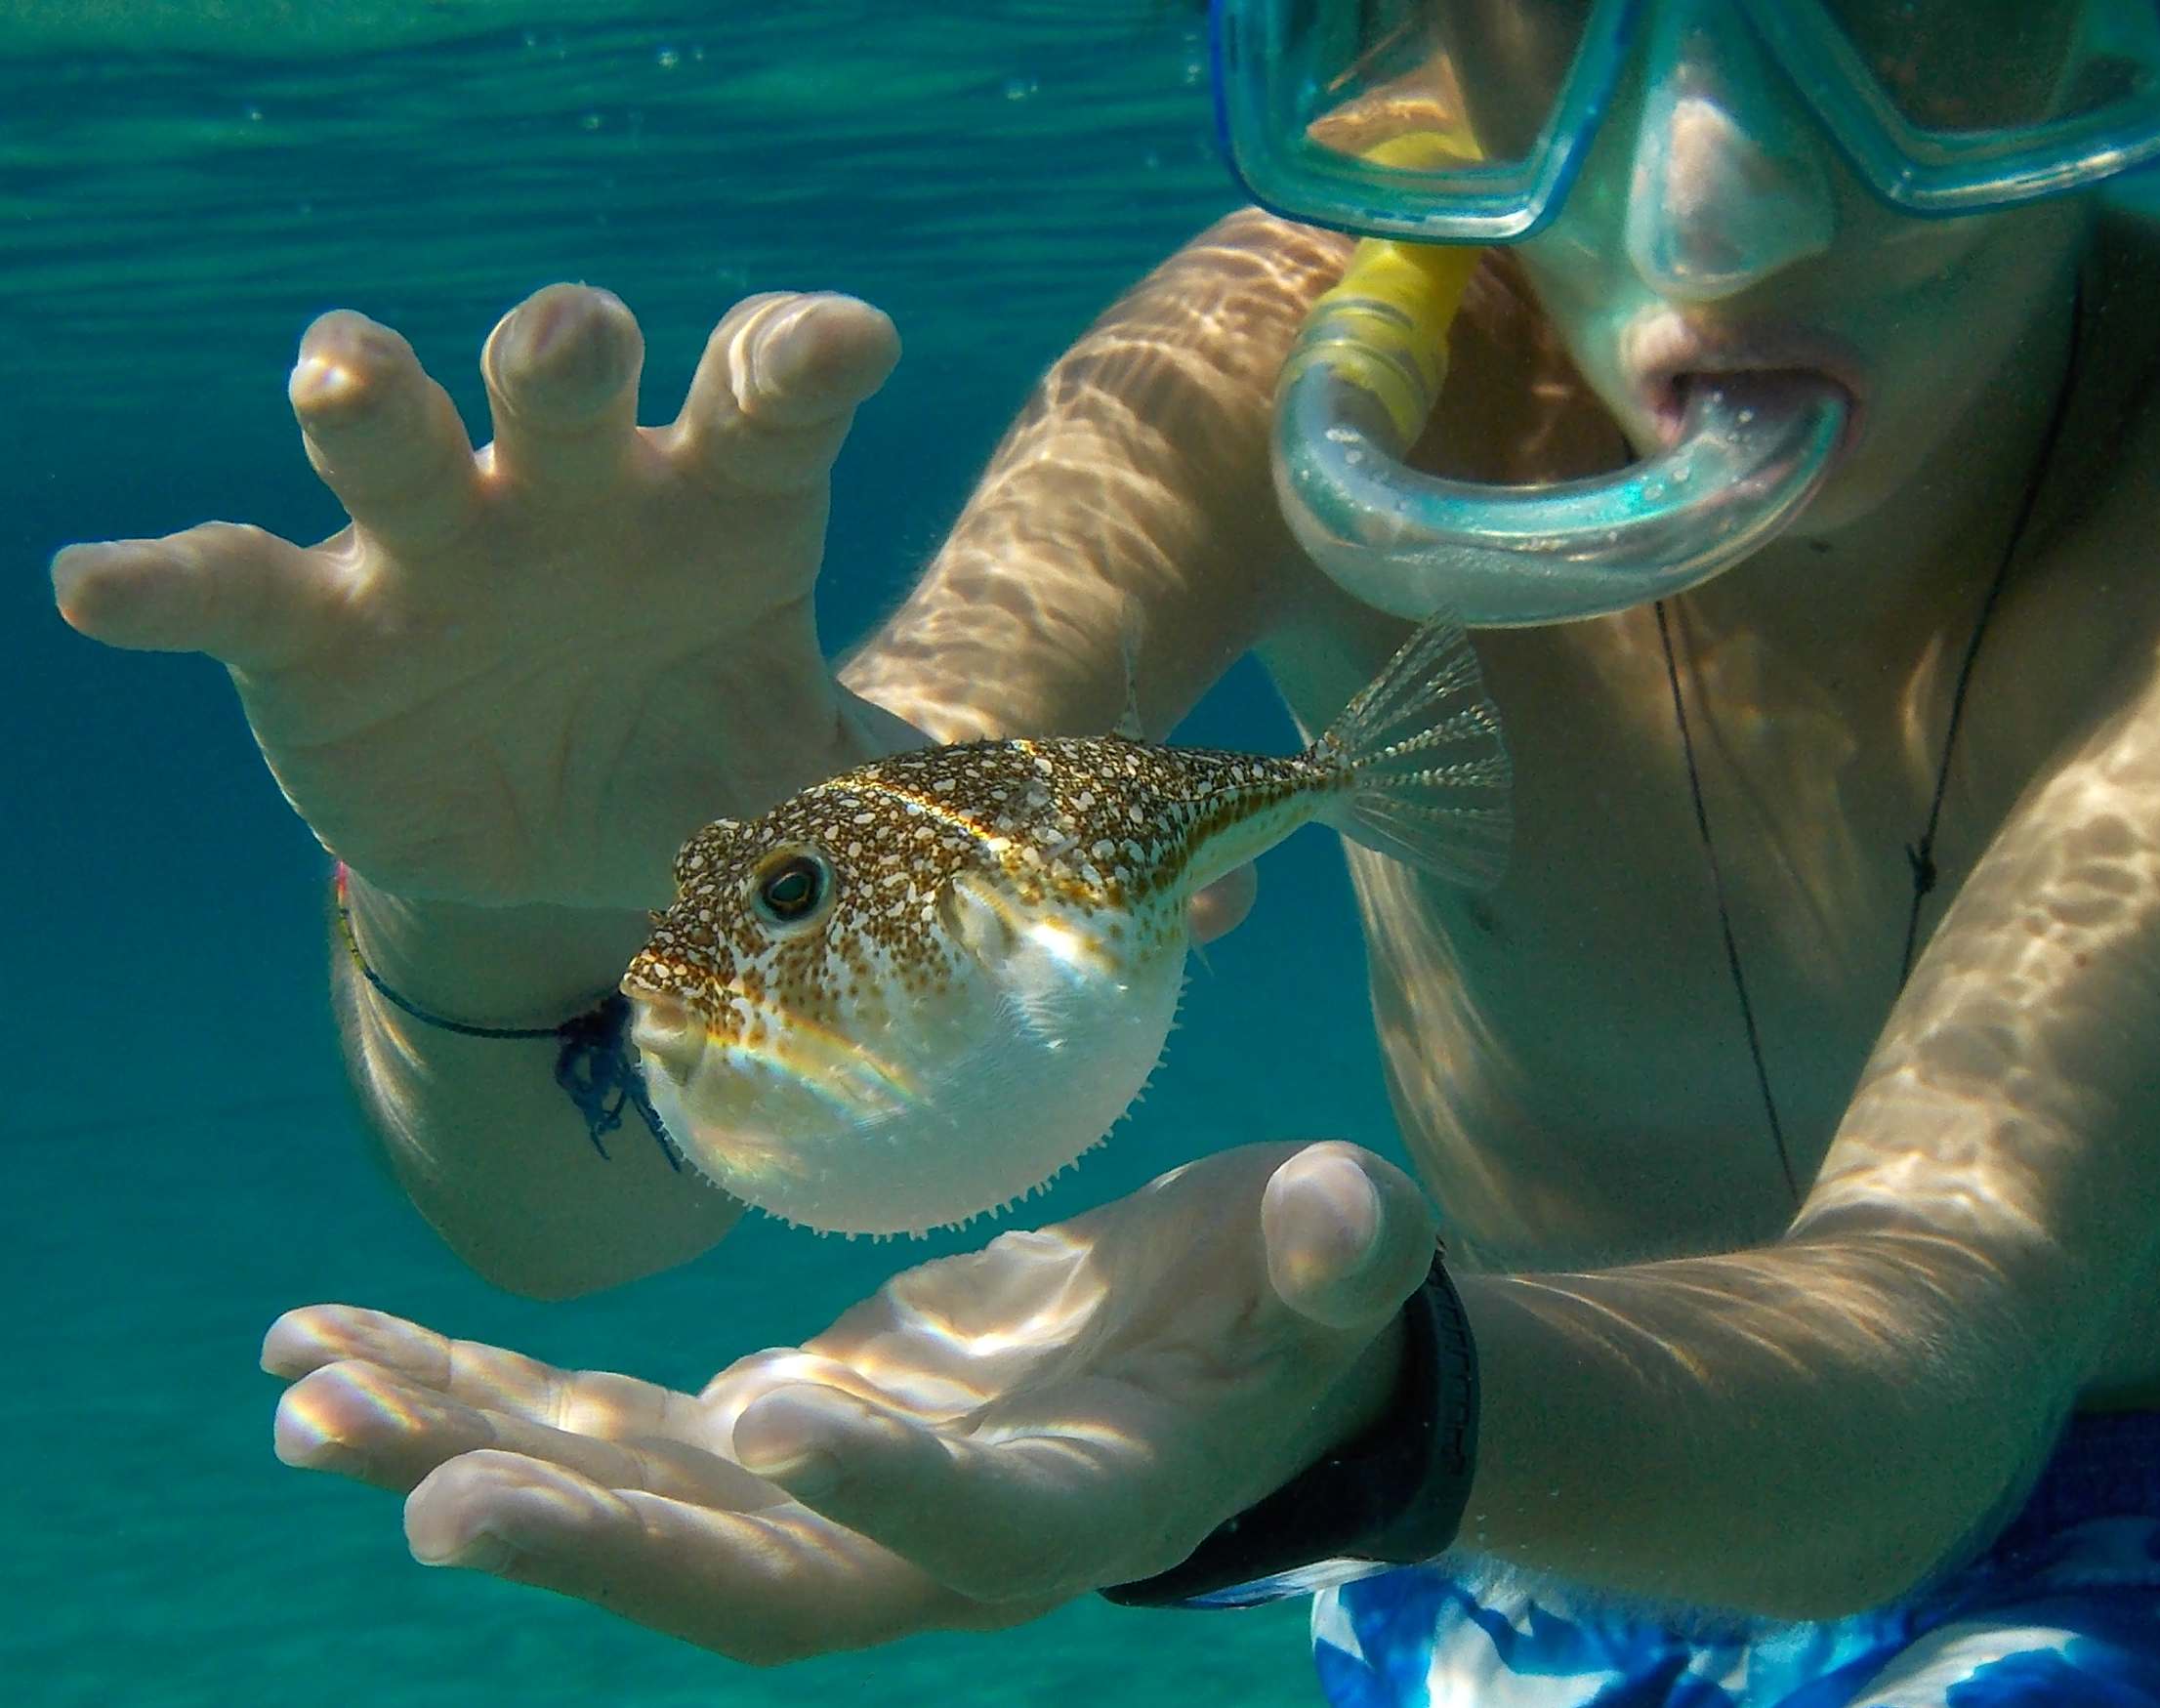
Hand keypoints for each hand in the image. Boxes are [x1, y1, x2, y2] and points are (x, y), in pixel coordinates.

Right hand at [54, 285, 905, 909]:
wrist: (566, 829)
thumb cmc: (703, 751)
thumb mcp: (809, 774)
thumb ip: (913, 792)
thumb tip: (1063, 852)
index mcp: (718, 497)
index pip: (767, 394)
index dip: (800, 357)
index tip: (849, 343)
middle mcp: (571, 487)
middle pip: (565, 373)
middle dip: (564, 343)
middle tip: (574, 341)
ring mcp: (435, 544)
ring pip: (394, 433)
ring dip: (368, 389)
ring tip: (347, 373)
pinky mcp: (314, 631)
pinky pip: (233, 592)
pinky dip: (166, 585)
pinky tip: (101, 586)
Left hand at [261, 1142, 1433, 1662]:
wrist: (1213, 1356)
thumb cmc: (1296, 1302)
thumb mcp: (1338, 1265)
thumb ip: (1346, 1249)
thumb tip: (1354, 1209)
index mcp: (1086, 1505)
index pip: (984, 1525)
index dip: (894, 1488)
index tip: (782, 1414)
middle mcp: (932, 1545)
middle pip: (754, 1577)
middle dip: (601, 1544)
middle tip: (433, 1497)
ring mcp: (831, 1502)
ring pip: (637, 1509)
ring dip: (474, 1457)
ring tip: (309, 1399)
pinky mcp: (765, 1440)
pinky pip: (603, 1438)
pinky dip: (476, 1400)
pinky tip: (335, 1363)